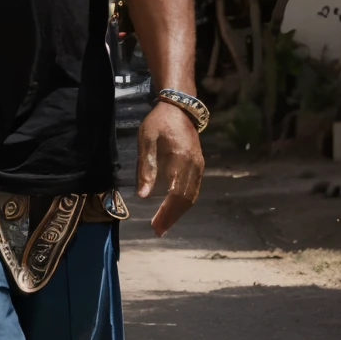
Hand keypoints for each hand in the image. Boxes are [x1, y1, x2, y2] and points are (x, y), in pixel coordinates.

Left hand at [137, 102, 204, 237]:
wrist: (179, 108)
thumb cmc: (158, 123)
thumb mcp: (146, 140)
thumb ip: (145, 167)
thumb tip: (142, 195)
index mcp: (181, 159)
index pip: (175, 194)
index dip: (166, 213)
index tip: (155, 226)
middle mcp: (194, 165)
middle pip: (185, 199)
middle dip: (171, 217)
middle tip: (158, 231)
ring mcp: (198, 166)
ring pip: (191, 196)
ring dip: (178, 213)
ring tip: (164, 225)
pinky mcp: (198, 166)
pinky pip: (193, 189)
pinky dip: (183, 203)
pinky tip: (173, 210)